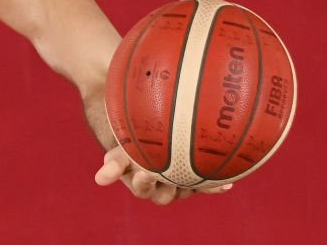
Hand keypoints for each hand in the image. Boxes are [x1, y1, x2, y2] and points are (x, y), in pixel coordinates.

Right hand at [95, 146, 232, 204]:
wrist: (143, 132)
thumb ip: (112, 164)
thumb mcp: (120, 149)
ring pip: (185, 189)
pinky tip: (227, 184)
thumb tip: (99, 180)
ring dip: (194, 186)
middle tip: (175, 173)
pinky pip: (204, 183)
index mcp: (139, 182)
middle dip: (169, 185)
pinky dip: (215, 185)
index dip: (144, 183)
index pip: (142, 188)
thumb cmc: (129, 139)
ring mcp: (177, 182)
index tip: (145, 171)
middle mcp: (159, 186)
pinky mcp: (192, 176)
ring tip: (204, 177)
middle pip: (165, 194)